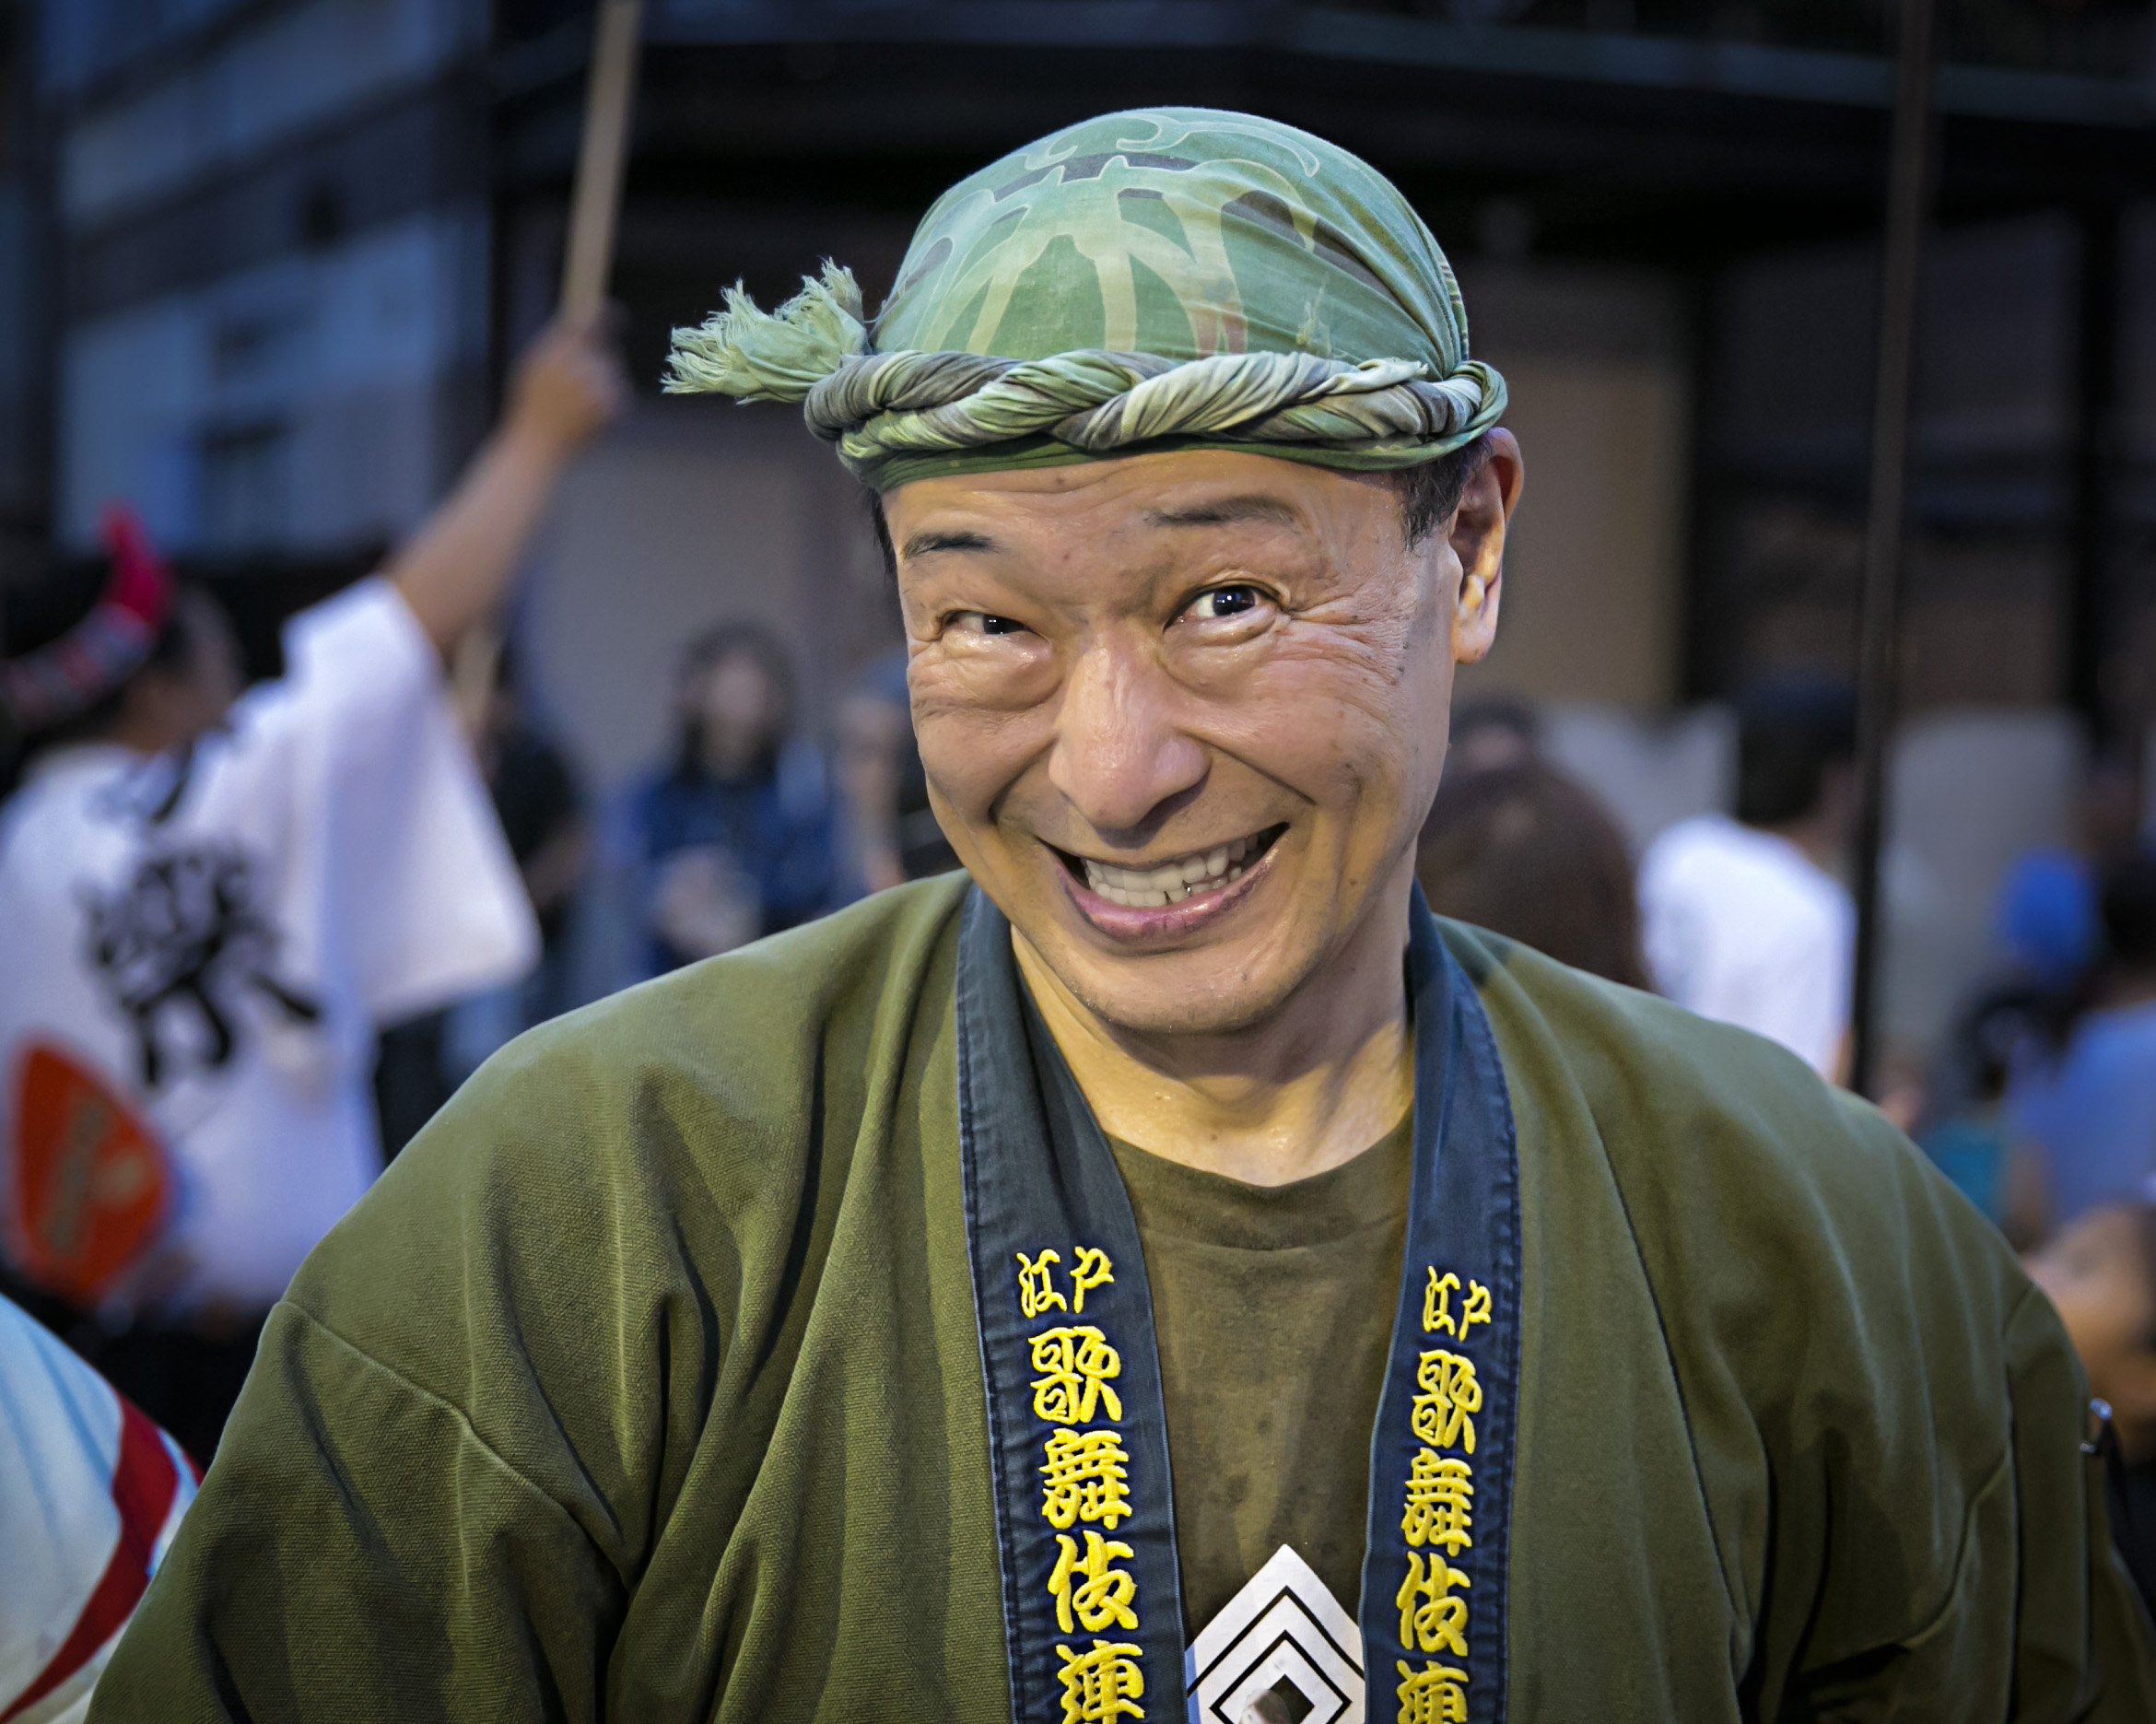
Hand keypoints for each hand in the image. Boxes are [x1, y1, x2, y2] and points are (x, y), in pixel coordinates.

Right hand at [502, 314, 628, 459]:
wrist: (536, 444)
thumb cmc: (531, 405)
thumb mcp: (533, 366)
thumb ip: (556, 343)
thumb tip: (581, 321)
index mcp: (555, 349)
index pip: (587, 323)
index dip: (604, 316)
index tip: (615, 312)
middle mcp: (578, 361)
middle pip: (605, 350)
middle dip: (598, 362)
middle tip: (577, 385)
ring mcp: (597, 383)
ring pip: (613, 372)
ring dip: (603, 383)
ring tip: (578, 404)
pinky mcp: (610, 403)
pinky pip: (619, 393)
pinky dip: (610, 403)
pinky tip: (589, 416)